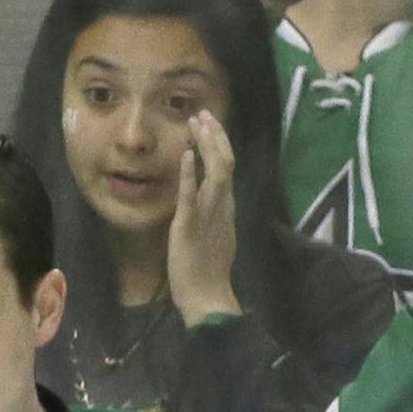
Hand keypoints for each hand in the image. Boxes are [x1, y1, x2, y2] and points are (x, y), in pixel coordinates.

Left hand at [166, 108, 240, 325]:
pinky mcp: (190, 226)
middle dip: (215, 136)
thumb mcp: (214, 235)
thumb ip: (212, 213)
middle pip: (225, 164)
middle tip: (202, 114)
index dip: (219, 144)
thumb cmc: (207, 272)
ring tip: (196, 124)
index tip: (209, 125)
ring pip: (215, 173)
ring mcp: (208, 216)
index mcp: (226, 209)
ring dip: (206, 146)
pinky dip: (189, 175)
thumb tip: (204, 194)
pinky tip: (185, 156)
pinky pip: (191, 197)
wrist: (208, 298)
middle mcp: (222, 207)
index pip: (227, 169)